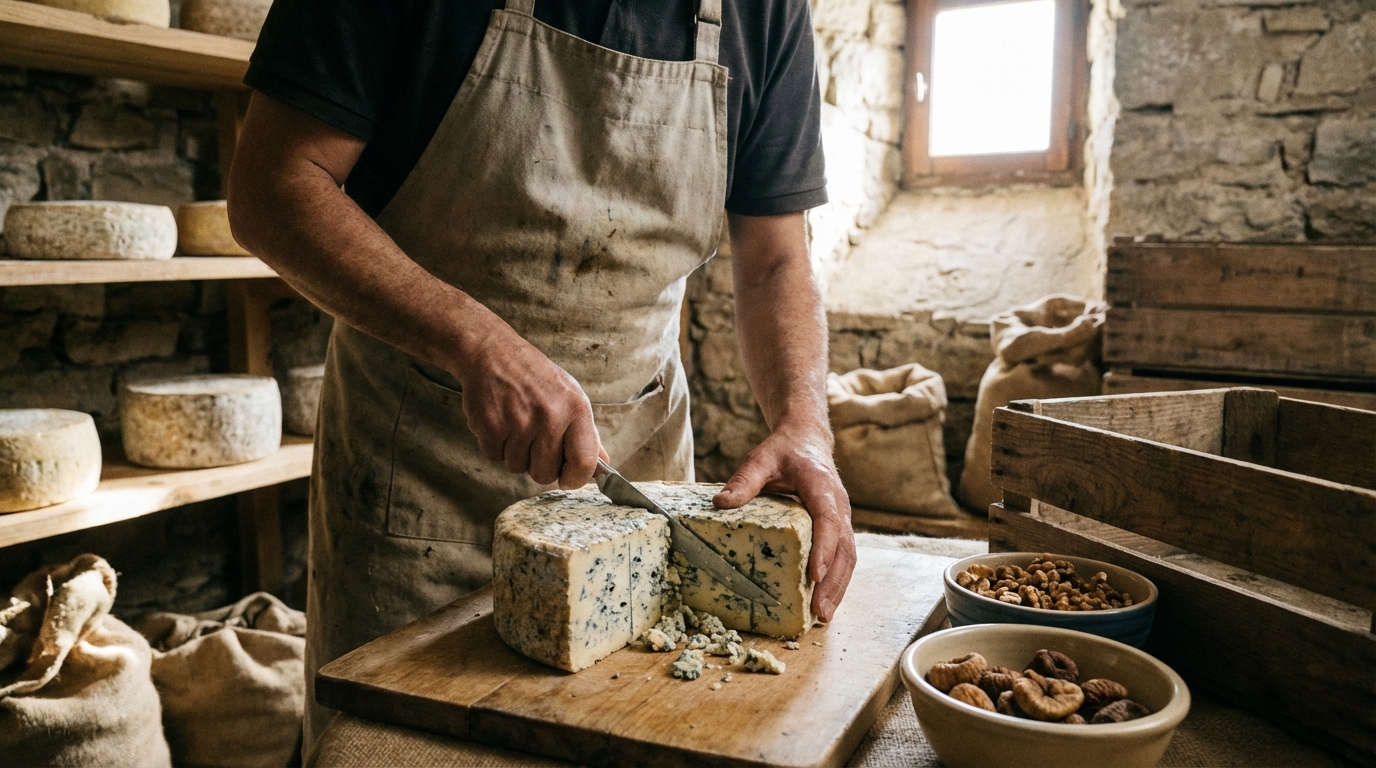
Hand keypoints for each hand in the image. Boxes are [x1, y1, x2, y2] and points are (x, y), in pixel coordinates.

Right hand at [455, 329, 600, 488]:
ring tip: (516, 426)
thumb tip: (603, 465)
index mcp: (576, 408)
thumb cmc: (535, 375)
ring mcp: (518, 421)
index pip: (584, 463)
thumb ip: (587, 433)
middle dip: (539, 466)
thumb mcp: (570, 395)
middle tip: (534, 442)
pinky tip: (500, 422)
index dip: (575, 479)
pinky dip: (495, 446)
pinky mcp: (490, 426)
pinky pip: (495, 457)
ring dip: (516, 454)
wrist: (492, 352)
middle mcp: (550, 415)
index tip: (567, 478)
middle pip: (545, 474)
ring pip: (517, 468)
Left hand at [712, 421, 855, 621]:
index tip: (814, 574)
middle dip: (833, 581)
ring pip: (848, 556)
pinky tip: (824, 602)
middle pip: (844, 547)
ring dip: (838, 587)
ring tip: (823, 615)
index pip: (828, 520)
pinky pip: (843, 557)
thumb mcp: (761, 459)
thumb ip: (744, 480)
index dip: (823, 547)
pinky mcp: (839, 528)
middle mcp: (839, 505)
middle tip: (819, 610)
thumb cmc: (784, 451)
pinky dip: (837, 581)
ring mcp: (842, 518)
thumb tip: (720, 503)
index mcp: (821, 486)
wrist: (808, 440)